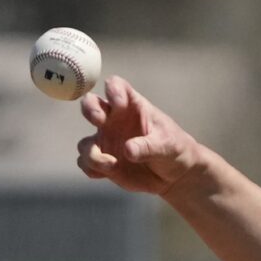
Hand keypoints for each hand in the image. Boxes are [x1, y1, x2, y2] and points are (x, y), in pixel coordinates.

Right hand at [75, 77, 205, 195]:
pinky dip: (92, 168)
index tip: (118, 102)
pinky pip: (87, 164)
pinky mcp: (104, 162)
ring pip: (85, 143)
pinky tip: (105, 173)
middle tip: (99, 120)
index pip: (116, 86)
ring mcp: (106, 141)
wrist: (175, 174)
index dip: (113, 89)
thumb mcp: (167, 144)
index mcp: (131, 106)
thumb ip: (148, 146)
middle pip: (90, 105)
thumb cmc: (173, 148)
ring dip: (92, 153)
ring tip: (111, 163)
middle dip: (90, 109)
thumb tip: (128, 150)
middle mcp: (113, 121)